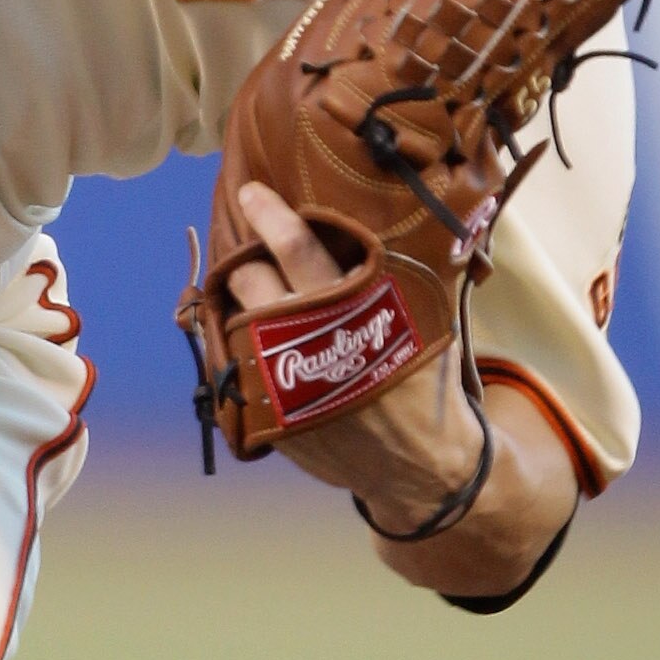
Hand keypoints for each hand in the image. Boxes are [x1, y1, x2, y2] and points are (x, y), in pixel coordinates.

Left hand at [220, 183, 484, 526]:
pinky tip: (253, 342)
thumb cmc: (425, 383)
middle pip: (251, 280)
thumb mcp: (423, 321)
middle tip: (251, 251)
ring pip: (235, 321)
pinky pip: (234, 366)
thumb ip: (395, 276)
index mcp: (349, 309)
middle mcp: (307, 341)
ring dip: (239, 304)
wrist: (421, 466)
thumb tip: (387, 219)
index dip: (270, 216)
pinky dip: (239, 348)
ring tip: (250, 297)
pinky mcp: (267, 416)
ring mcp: (281, 382)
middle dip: (246, 260)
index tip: (251, 193)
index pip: (297, 248)